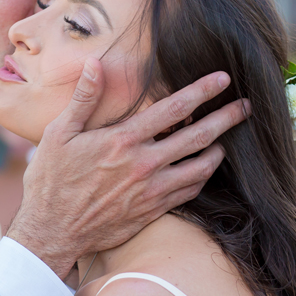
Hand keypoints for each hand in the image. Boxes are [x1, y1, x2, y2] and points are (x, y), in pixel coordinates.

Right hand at [6, 58, 248, 277]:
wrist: (52, 230)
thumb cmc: (50, 180)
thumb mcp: (58, 134)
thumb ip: (83, 99)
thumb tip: (95, 64)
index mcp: (121, 141)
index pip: (173, 109)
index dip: (201, 91)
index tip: (222, 79)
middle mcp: (143, 165)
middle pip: (198, 137)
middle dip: (225, 118)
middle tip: (244, 106)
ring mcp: (151, 190)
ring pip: (200, 168)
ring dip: (219, 150)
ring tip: (227, 139)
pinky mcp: (152, 210)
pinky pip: (189, 192)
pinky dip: (202, 177)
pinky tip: (203, 169)